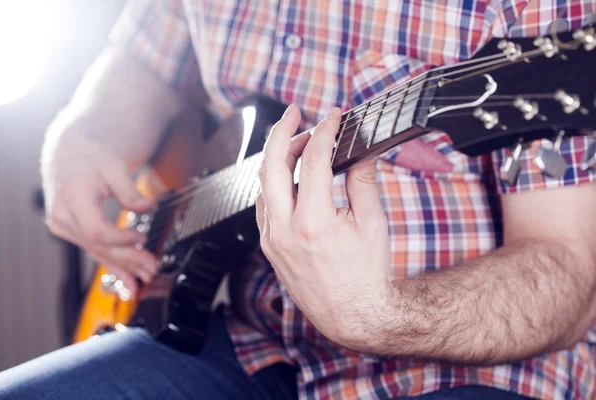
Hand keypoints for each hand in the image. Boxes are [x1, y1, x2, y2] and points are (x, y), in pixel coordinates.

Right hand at [41, 128, 157, 294]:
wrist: (69, 156)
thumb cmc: (89, 158)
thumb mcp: (113, 167)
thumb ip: (129, 190)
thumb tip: (147, 207)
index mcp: (73, 197)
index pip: (96, 230)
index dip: (121, 238)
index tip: (141, 238)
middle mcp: (64, 216)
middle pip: (100, 246)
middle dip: (128, 259)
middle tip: (151, 268)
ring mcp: (65, 227)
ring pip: (98, 252)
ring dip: (122, 268)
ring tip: (143, 279)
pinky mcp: (72, 233)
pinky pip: (94, 251)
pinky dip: (112, 265)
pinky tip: (127, 279)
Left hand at [255, 105, 393, 348]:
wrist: (352, 315)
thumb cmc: (366, 274)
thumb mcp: (372, 223)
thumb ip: (362, 181)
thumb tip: (359, 152)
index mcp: (314, 222)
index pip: (313, 160)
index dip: (324, 130)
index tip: (333, 116)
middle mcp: (285, 230)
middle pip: (271, 163)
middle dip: (282, 130)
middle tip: (295, 112)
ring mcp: (272, 239)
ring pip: (263, 183)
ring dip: (277, 157)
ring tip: (297, 143)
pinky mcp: (269, 247)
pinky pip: (264, 205)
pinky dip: (274, 183)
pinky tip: (289, 176)